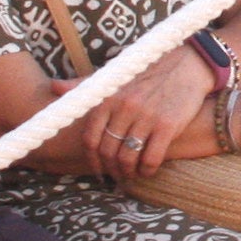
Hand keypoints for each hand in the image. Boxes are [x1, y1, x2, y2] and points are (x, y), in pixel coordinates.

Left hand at [74, 52, 210, 184]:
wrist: (186, 65)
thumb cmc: (147, 73)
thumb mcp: (114, 76)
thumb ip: (85, 85)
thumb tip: (55, 88)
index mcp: (108, 97)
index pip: (91, 138)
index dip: (92, 159)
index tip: (98, 169)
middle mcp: (124, 107)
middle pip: (108, 151)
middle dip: (111, 168)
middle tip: (117, 175)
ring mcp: (146, 116)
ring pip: (128, 157)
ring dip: (128, 172)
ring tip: (131, 174)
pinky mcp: (167, 125)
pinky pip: (151, 158)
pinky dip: (147, 170)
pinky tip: (148, 170)